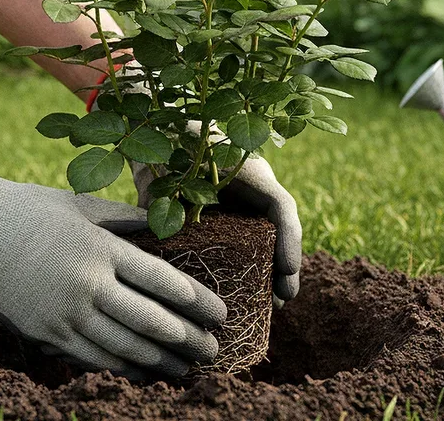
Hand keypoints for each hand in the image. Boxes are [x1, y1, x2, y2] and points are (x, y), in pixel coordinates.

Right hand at [0, 149, 225, 378]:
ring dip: (161, 362)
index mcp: (101, 248)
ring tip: (187, 368)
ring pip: (123, 348)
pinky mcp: (45, 333)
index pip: (161, 280)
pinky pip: (91, 358)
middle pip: (149, 321)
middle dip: (187, 339)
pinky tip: (143, 373)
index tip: (220, 313)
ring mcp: (64, 313)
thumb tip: (165, 224)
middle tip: (214, 350)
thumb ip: (125, 218)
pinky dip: (122, 370)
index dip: (196, 300)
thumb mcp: (83, 205)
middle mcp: (87, 284)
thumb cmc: (33, 209)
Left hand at [132, 152, 301, 302]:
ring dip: (271, 270)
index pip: (280, 203)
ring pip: (267, 237)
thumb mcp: (166, 170)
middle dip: (284, 265)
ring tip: (271, 307)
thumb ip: (161, 200)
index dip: (288, 237)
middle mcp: (252, 188)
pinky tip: (247, 294)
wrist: (162, 135)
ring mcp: (244, 202)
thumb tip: (154, 236)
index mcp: (245, 170)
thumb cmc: (166, 147)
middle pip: (279, 227)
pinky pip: (247, 242)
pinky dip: (250, 266)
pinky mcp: (230, 217)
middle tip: (283, 300)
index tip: (287, 269)